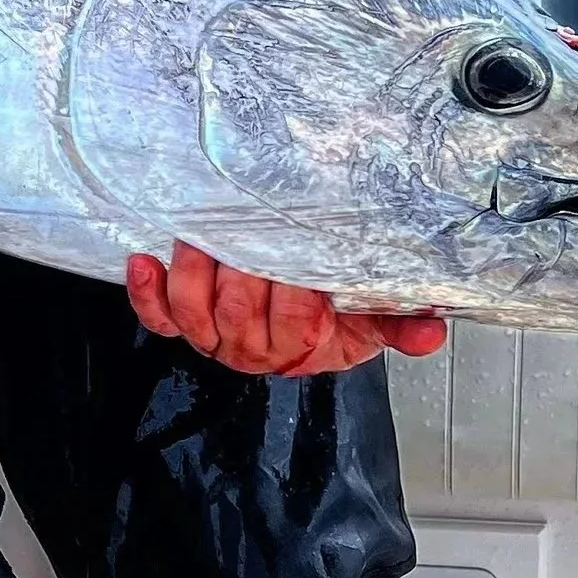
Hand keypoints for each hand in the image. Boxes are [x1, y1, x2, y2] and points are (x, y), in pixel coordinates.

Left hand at [126, 240, 447, 376]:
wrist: (308, 339)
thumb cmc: (336, 321)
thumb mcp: (375, 322)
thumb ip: (401, 323)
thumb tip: (433, 329)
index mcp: (301, 345)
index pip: (295, 320)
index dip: (292, 291)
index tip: (297, 257)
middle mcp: (252, 347)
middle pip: (238, 310)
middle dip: (240, 271)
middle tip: (247, 230)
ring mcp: (214, 337)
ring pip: (195, 311)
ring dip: (193, 272)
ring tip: (198, 236)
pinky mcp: (185, 325)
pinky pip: (160, 317)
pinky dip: (147, 292)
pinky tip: (145, 261)